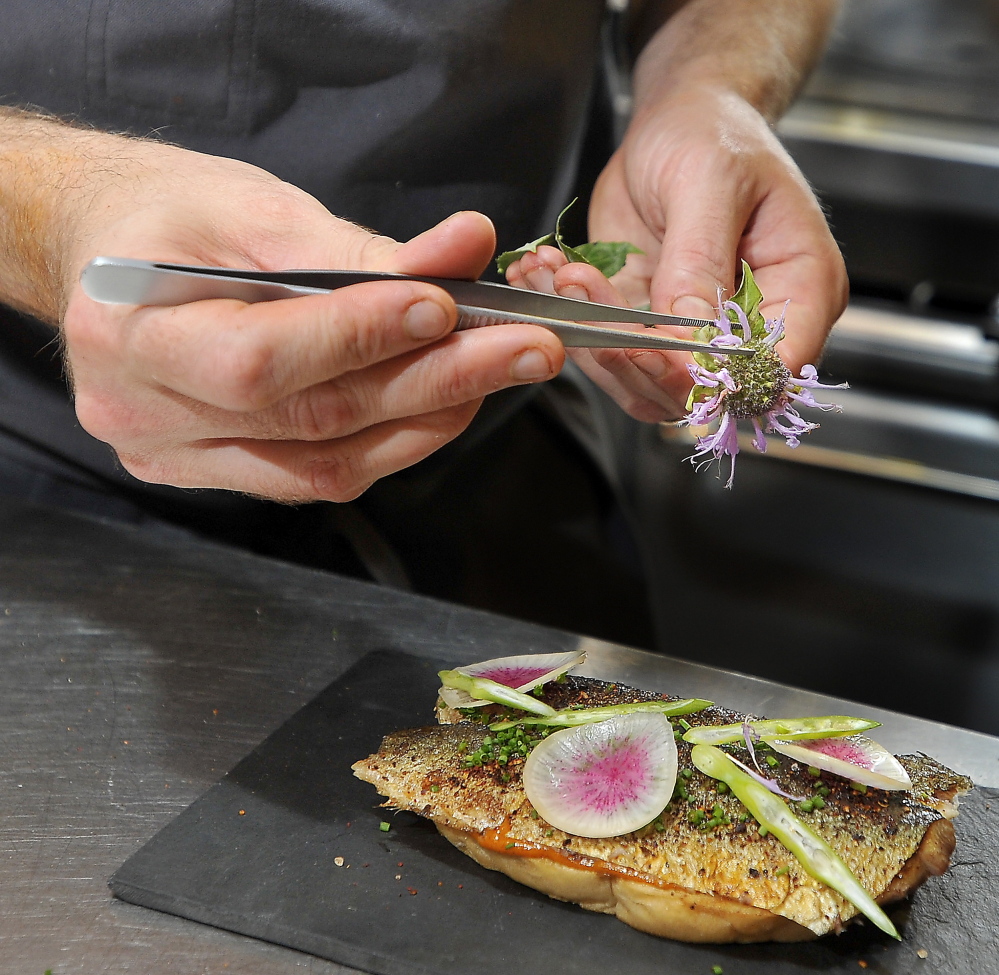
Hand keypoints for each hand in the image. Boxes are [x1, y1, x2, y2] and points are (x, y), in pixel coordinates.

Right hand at [56, 140, 563, 500]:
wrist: (99, 252)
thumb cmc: (167, 214)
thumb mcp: (254, 208)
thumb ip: (357, 248)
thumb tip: (465, 253)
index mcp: (127, 329)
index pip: (262, 358)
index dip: (361, 337)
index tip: (449, 305)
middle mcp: (144, 412)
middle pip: (312, 419)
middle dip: (433, 382)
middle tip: (528, 348)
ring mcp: (173, 456)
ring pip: (325, 465)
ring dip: (428, 419)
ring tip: (502, 370)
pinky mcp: (207, 472)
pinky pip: (316, 477)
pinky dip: (390, 441)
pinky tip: (443, 401)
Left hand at [505, 86, 847, 422]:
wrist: (676, 119)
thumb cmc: (713, 133)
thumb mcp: (711, 181)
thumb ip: (700, 259)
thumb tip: (688, 330)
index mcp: (800, 290)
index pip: (771, 368)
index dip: (717, 378)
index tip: (659, 353)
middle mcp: (752, 326)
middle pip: (702, 389)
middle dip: (637, 360)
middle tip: (589, 312)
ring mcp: (697, 332)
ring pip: (646, 384)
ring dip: (595, 344)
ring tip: (561, 277)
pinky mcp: (648, 327)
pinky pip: (612, 354)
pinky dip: (575, 327)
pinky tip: (545, 279)